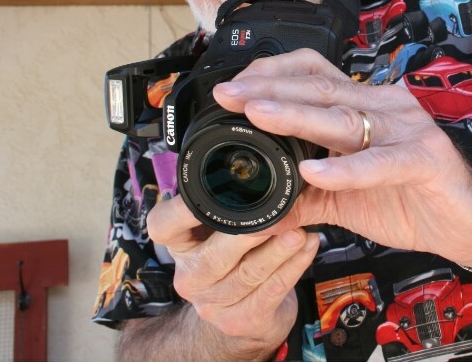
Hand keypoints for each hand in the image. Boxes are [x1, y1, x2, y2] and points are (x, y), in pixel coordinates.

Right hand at [145, 194, 318, 353]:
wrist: (247, 312)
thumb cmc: (235, 256)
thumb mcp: (220, 229)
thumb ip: (225, 202)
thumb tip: (254, 149)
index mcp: (179, 245)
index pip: (162, 226)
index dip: (181, 210)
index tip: (214, 189)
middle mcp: (189, 276)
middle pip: (214, 256)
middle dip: (250, 234)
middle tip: (280, 214)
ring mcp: (213, 303)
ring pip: (249, 274)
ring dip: (280, 250)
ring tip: (302, 231)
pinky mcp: (241, 321)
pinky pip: (272, 290)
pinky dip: (295, 266)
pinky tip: (309, 247)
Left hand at [212, 48, 471, 268]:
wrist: (469, 225)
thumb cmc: (410, 200)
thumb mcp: (343, 199)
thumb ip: (301, 196)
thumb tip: (251, 209)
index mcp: (363, 106)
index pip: (313, 73)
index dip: (272, 75)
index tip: (230, 89)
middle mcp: (384, 107)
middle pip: (320, 87)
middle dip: (269, 90)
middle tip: (228, 95)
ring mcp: (406, 129)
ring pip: (343, 117)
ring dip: (296, 115)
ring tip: (257, 114)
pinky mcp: (424, 160)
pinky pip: (380, 162)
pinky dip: (346, 168)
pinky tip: (315, 173)